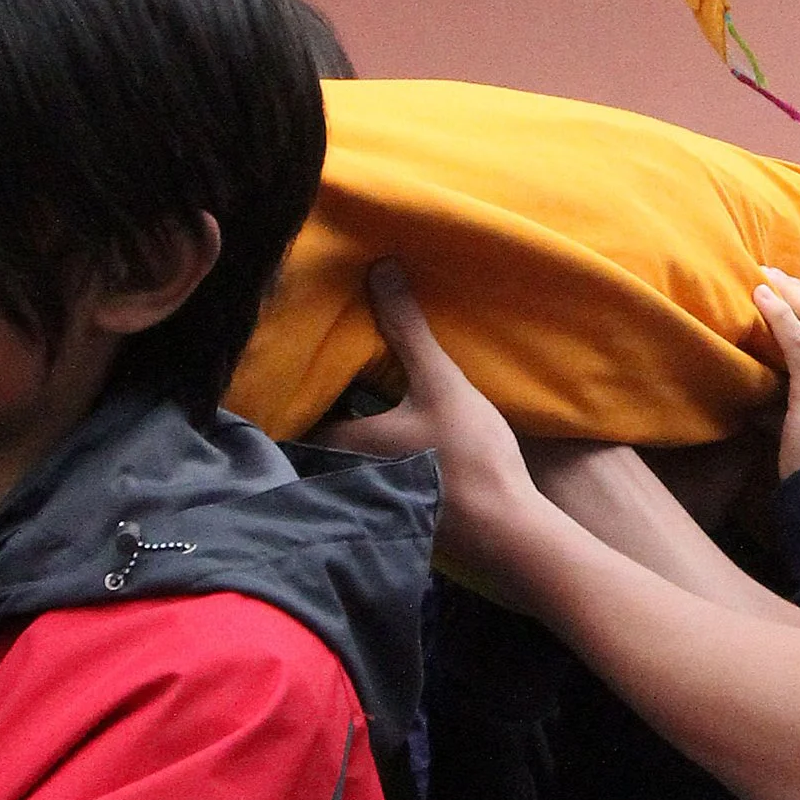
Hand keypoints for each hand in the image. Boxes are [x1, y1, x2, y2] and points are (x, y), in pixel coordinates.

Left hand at [319, 263, 543, 579]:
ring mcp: (369, 498)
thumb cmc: (468, 456)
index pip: (297, 410)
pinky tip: (392, 430)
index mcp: (344, 443)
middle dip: (320, 402)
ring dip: (348, 426)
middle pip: (319, 433)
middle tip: (322, 365)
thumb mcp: (439, 382)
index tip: (292, 356)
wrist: (508, 531)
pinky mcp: (396, 510)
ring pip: (344, 454)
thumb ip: (407, 328)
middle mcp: (344, 475)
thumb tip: (378, 268)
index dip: (293, 383)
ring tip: (355, 389)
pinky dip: (371, 450)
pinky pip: (369, 471)